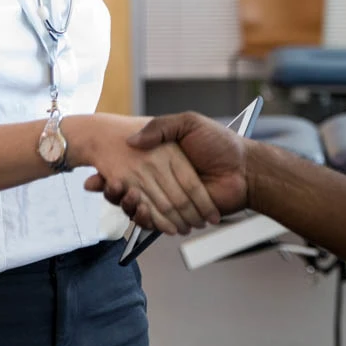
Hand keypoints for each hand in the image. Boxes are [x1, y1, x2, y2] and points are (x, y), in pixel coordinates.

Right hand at [72, 114, 218, 234]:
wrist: (245, 169)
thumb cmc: (221, 143)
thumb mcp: (189, 124)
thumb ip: (162, 127)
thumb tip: (134, 139)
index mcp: (163, 157)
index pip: (132, 166)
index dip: (115, 169)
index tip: (100, 170)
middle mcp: (163, 178)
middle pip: (130, 188)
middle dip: (114, 189)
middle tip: (101, 185)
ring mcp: (170, 198)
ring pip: (139, 206)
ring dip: (127, 204)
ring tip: (124, 196)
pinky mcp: (178, 216)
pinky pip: (156, 221)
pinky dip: (146, 219)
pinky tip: (141, 211)